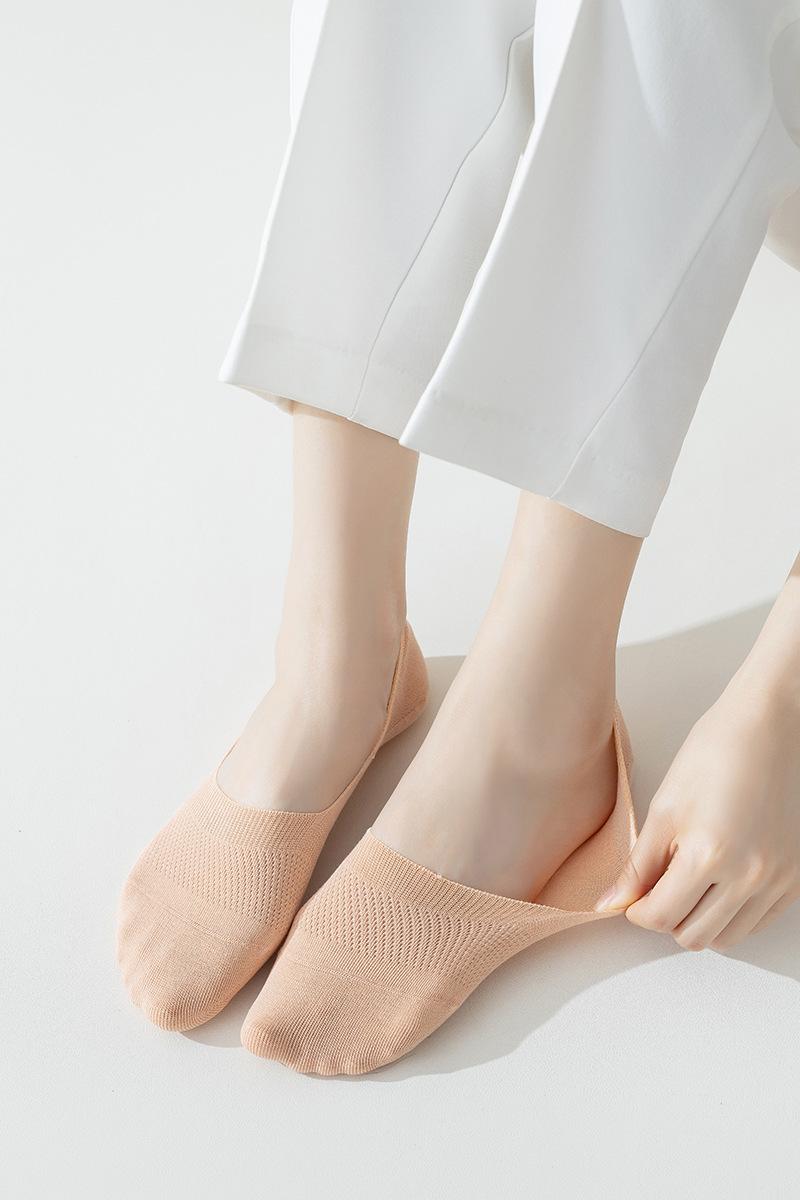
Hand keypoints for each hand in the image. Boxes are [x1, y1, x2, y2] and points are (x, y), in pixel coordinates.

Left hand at [597, 691, 799, 949]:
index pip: (661, 917)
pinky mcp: (796, 878)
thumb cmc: (716, 753)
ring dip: (700, 920)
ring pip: (727, 937)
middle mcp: (749, 875)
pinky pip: (758, 922)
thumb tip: (613, 903)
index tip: (633, 897)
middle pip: (693, 936)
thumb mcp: (665, 807)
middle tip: (659, 887)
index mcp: (709, 854)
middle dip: (667, 918)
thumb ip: (639, 864)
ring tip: (690, 883)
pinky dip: (733, 914)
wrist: (769, 728)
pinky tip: (720, 882)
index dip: (638, 910)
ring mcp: (778, 880)